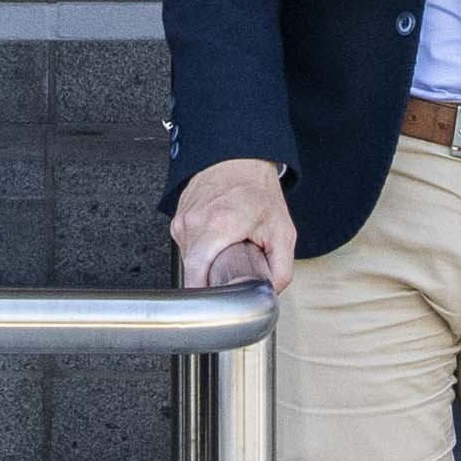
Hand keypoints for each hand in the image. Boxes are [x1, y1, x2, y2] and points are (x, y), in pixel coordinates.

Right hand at [166, 162, 296, 289]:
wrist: (239, 160)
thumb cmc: (257, 191)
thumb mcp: (282, 232)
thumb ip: (281, 269)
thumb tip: (270, 293)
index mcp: (217, 228)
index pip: (195, 279)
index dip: (208, 297)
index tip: (221, 299)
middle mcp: (193, 224)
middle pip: (193, 274)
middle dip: (212, 280)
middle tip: (231, 269)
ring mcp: (182, 222)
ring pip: (189, 262)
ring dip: (206, 264)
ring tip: (225, 251)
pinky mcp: (177, 221)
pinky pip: (186, 248)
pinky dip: (201, 250)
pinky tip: (216, 240)